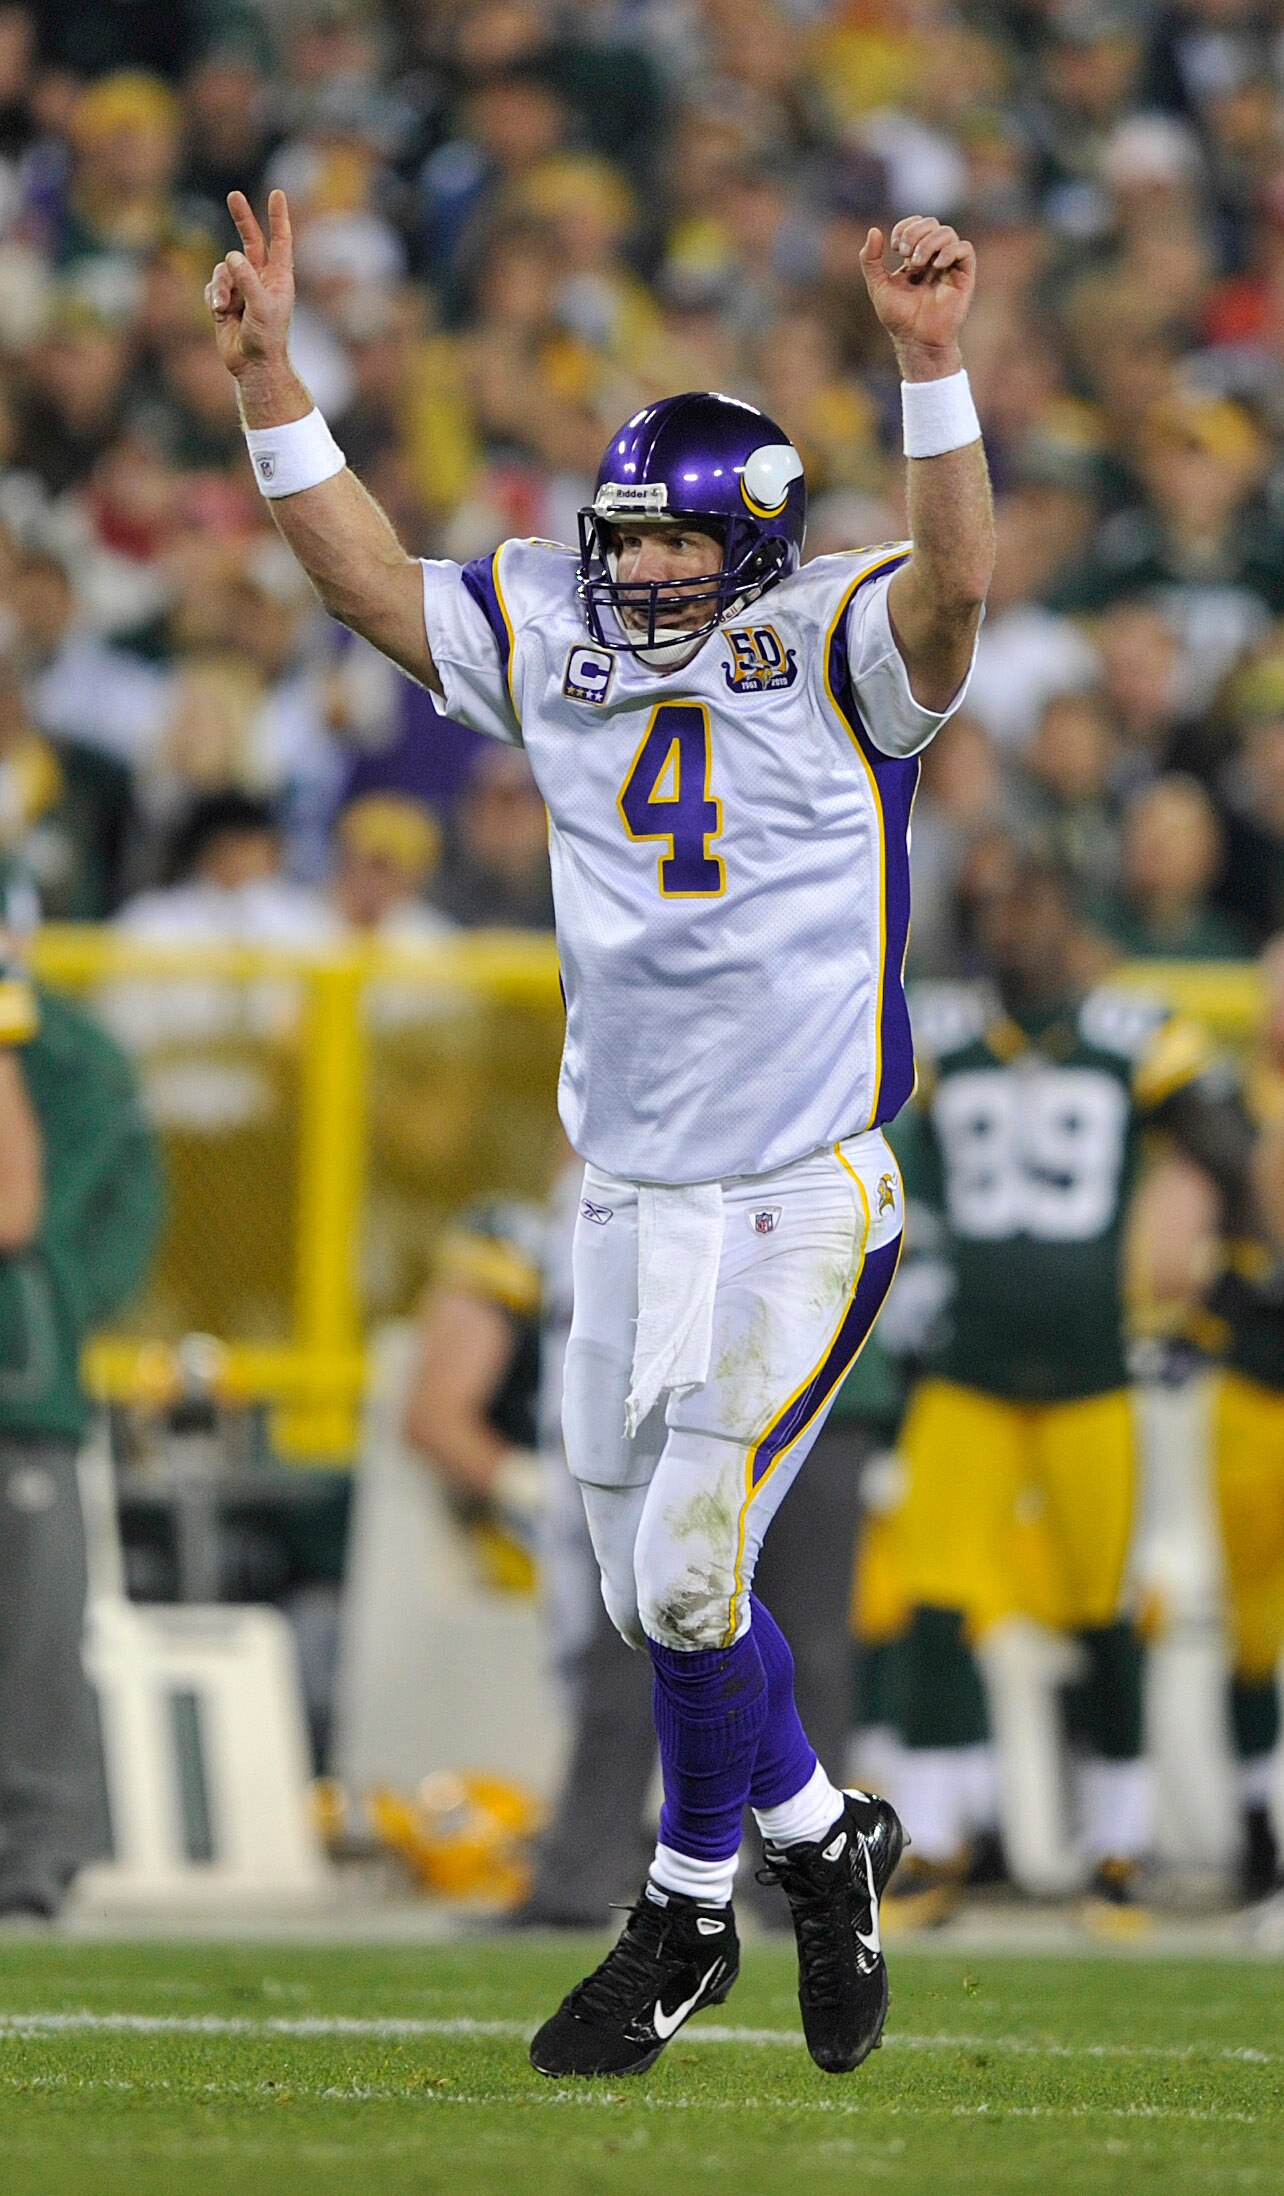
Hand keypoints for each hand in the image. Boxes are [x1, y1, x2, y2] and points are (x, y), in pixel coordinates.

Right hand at [206, 188, 294, 380]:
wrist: (252, 365)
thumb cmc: (266, 339)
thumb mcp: (261, 307)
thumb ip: (247, 280)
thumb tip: (232, 255)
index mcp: (278, 278)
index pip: (280, 241)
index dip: (278, 217)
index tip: (277, 193)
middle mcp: (261, 278)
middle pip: (250, 240)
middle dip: (241, 218)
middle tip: (233, 195)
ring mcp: (242, 287)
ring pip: (224, 268)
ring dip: (221, 286)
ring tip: (226, 307)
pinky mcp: (225, 298)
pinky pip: (213, 285)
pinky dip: (214, 296)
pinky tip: (219, 313)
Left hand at [859, 217, 975, 378]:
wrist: (916, 341)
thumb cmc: (899, 318)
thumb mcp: (878, 286)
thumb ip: (871, 260)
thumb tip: (874, 230)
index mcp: (915, 256)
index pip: (916, 224)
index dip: (905, 228)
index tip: (894, 248)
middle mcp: (934, 257)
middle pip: (932, 223)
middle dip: (915, 233)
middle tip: (905, 255)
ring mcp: (950, 265)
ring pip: (948, 233)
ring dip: (929, 242)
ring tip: (917, 264)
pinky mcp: (964, 276)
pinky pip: (965, 249)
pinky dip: (950, 251)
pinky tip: (936, 266)